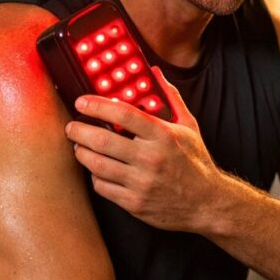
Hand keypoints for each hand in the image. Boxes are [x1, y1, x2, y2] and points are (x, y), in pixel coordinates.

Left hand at [64, 67, 217, 231]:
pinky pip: (102, 187)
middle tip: (72, 126)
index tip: (82, 102)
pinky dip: (94, 176)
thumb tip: (156, 74)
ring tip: (79, 146)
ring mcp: (141, 183)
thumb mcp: (189, 127)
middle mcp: (151, 159)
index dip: (98, 105)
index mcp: (163, 136)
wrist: (208, 205)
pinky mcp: (134, 203)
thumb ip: (171, 99)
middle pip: (102, 141)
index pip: (124, 115)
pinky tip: (96, 169)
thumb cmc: (196, 164)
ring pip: (97, 165)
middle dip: (79, 131)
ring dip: (81, 153)